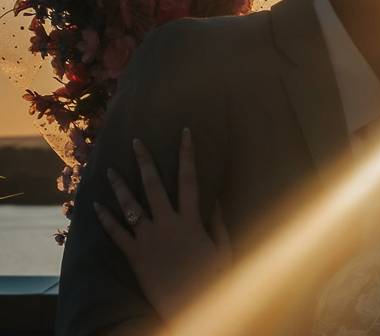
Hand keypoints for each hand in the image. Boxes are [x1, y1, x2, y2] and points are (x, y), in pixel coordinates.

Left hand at [94, 128, 231, 321]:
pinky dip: (105, 219)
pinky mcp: (134, 256)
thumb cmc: (212, 278)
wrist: (191, 306)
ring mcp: (148, 240)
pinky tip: (95, 206)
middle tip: (136, 142)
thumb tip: (215, 198)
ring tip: (109, 170)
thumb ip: (217, 222)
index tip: (185, 133)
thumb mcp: (223, 248)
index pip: (189, 180)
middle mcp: (167, 224)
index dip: (187, 154)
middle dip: (145, 161)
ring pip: (130, 207)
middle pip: (154, 186)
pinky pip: (116, 234)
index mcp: (190, 220)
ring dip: (119, 186)